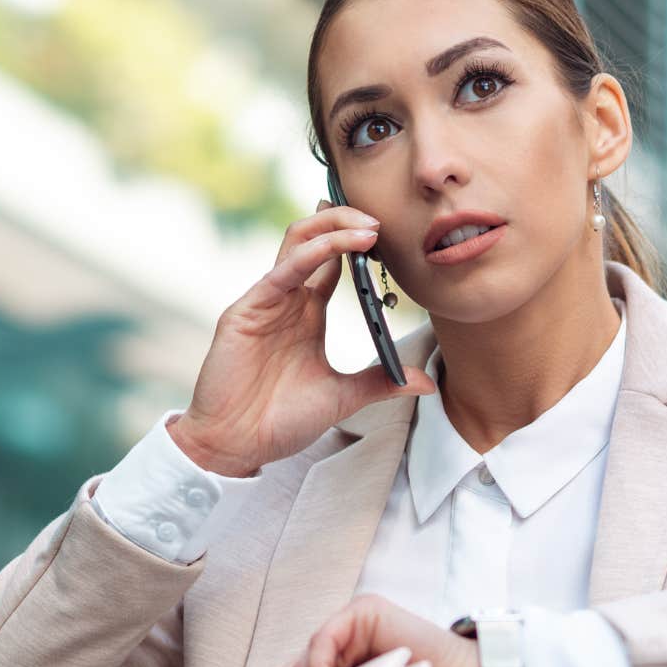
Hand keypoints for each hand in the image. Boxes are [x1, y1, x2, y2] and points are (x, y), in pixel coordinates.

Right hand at [168, 200, 436, 477]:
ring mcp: (266, 301)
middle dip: (347, 221)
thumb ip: (381, 382)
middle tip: (382, 220)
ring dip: (332, 227)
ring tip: (368, 226)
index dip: (360, 243)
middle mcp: (287, 300)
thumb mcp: (343, 398)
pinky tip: (339, 247)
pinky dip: (312, 254)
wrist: (237, 446)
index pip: (333, 262)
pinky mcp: (247, 310)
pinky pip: (282, 272)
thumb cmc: (281, 421)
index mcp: (307, 314)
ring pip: (297, 242)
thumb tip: (428, 383)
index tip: (393, 237)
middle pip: (314, 239)